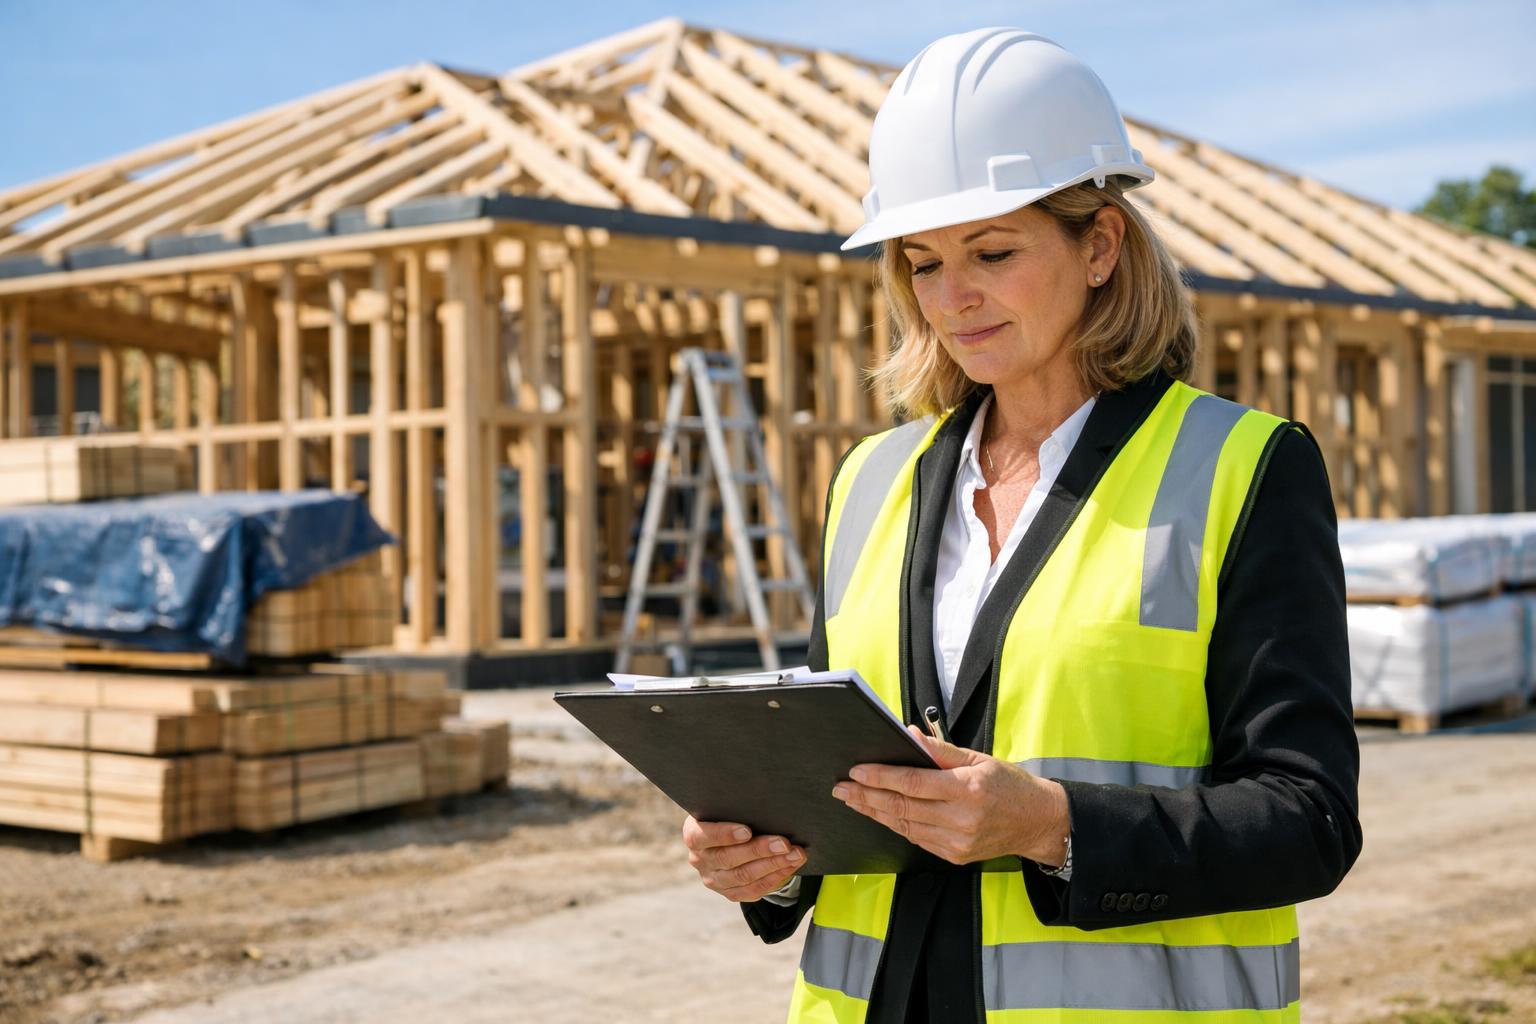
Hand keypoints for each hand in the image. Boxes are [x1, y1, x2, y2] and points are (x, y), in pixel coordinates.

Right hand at [681, 816, 805, 902]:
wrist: (727, 838)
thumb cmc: (730, 815)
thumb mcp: (726, 808)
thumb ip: (738, 808)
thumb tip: (765, 801)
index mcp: (694, 834)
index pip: (703, 836)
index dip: (725, 834)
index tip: (748, 830)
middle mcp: (700, 860)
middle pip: (729, 858)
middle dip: (760, 850)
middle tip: (784, 843)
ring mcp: (714, 879)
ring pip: (744, 877)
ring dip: (773, 865)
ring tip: (795, 854)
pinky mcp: (729, 892)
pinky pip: (753, 890)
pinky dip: (775, 878)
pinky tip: (790, 866)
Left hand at [832, 726, 1069, 865]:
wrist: (1037, 822)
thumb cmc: (1010, 785)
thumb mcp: (979, 758)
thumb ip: (940, 750)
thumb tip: (907, 735)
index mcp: (968, 789)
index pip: (914, 783)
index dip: (881, 777)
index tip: (857, 771)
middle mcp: (961, 819)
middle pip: (902, 807)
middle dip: (866, 797)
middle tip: (841, 788)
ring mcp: (957, 842)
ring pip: (904, 825)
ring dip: (874, 812)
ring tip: (852, 800)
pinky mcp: (954, 856)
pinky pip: (916, 838)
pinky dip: (895, 825)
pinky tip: (879, 814)